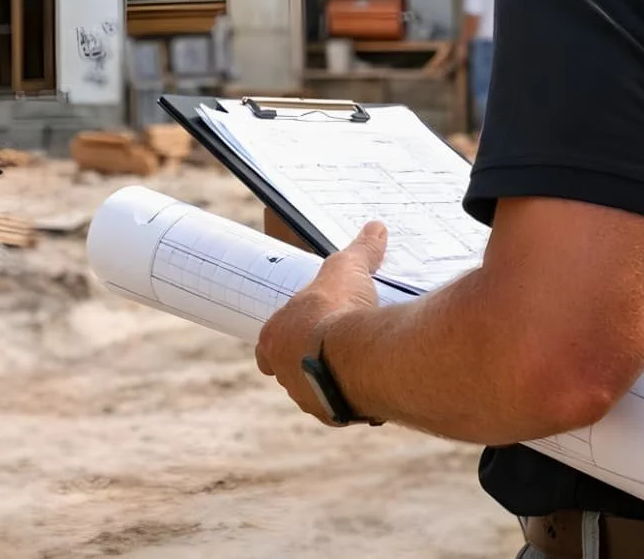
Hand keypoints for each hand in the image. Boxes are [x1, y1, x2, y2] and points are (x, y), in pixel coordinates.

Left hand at [255, 221, 388, 424]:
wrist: (356, 356)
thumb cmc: (338, 309)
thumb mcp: (348, 268)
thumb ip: (360, 250)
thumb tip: (375, 228)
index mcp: (272, 338)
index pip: (268, 342)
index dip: (286, 336)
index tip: (305, 330)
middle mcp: (282, 372)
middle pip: (289, 369)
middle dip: (310, 359)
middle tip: (337, 345)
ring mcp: (305, 397)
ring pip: (314, 391)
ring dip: (331, 381)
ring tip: (358, 365)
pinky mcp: (331, 415)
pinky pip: (340, 409)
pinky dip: (353, 399)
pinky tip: (371, 385)